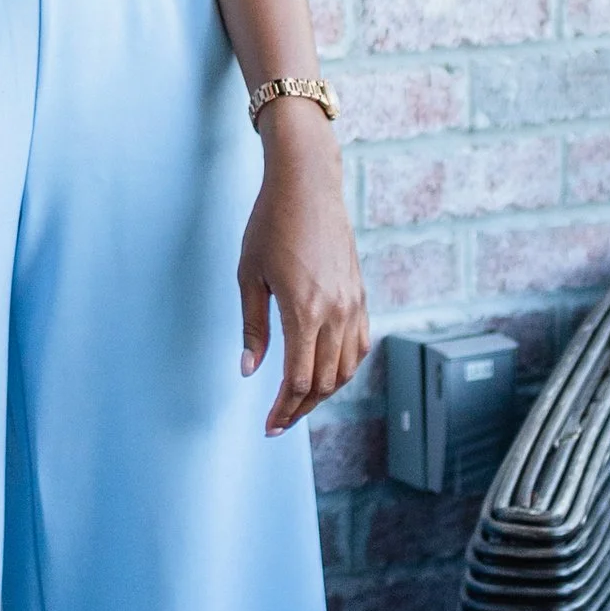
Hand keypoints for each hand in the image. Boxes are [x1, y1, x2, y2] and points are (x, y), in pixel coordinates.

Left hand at [237, 117, 367, 435]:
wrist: (307, 185)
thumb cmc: (271, 223)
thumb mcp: (249, 275)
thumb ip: (252, 328)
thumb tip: (249, 371)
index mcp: (304, 311)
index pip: (298, 381)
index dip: (283, 410)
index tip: (268, 426)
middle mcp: (335, 312)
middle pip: (323, 383)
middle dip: (300, 410)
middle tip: (278, 422)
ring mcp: (353, 304)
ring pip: (345, 369)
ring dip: (323, 393)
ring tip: (298, 403)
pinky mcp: (360, 295)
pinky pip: (359, 345)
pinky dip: (343, 368)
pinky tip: (325, 373)